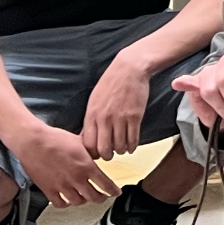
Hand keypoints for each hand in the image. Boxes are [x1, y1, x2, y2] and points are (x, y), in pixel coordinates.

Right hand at [17, 122, 119, 209]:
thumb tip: (98, 155)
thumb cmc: (55, 139)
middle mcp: (76, 179)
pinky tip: (68, 200)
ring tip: (86, 197)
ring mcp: (62, 186)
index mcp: (86, 166)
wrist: (33, 142)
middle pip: (94, 197)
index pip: (106, 184)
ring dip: (84, 201)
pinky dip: (66, 204)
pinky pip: (60, 204)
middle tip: (103, 197)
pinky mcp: (48, 190)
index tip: (116, 193)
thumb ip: (91, 152)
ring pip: (78, 202)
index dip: (113, 191)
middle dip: (101, 198)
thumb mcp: (80, 142)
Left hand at [81, 42, 157, 159]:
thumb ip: (91, 119)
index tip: (97, 153)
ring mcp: (120, 118)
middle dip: (107, 156)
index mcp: (91, 115)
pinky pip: (133, 139)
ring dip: (121, 151)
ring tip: (122, 148)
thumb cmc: (111, 83)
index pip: (88, 144)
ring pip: (119, 146)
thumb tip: (88, 137)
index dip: (92, 153)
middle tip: (110, 155)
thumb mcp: (94, 100)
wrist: (129, 69)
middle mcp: (104, 119)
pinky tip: (132, 146)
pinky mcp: (135, 116)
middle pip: (103, 149)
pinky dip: (132, 146)